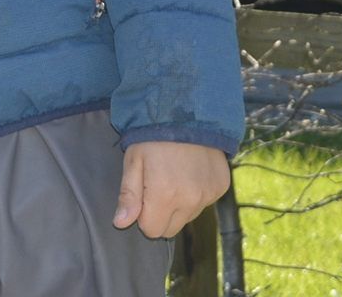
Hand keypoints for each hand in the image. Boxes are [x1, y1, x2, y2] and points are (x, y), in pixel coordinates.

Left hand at [114, 140, 233, 240]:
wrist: (188, 110)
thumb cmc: (153, 135)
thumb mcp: (134, 161)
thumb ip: (128, 195)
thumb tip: (120, 223)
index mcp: (165, 195)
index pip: (152, 230)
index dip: (144, 215)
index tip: (143, 194)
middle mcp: (190, 200)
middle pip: (171, 229)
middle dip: (161, 214)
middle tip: (157, 185)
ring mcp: (208, 194)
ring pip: (188, 216)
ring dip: (180, 204)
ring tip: (174, 175)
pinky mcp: (221, 187)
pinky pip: (204, 202)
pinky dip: (196, 193)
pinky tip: (190, 171)